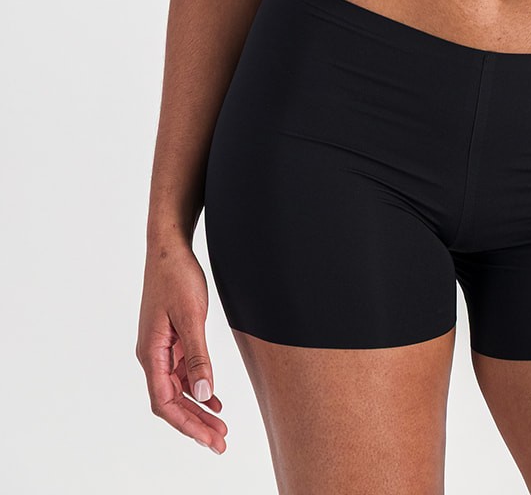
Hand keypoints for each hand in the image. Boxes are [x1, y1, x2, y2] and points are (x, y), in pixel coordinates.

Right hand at [136, 238, 227, 454]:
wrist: (169, 247)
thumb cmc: (177, 276)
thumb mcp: (192, 316)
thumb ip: (198, 357)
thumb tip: (204, 395)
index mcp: (151, 353)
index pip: (165, 402)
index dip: (187, 424)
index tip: (210, 438)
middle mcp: (152, 355)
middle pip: (171, 401)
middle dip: (195, 424)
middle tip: (220, 442)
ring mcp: (160, 348)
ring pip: (178, 389)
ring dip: (198, 409)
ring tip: (221, 427)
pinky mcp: (171, 339)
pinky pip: (182, 373)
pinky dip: (198, 387)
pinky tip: (214, 399)